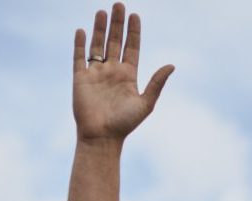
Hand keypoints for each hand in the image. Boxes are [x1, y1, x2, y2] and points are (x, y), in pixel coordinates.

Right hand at [73, 4, 173, 142]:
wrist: (102, 137)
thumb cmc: (125, 124)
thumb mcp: (146, 103)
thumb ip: (157, 83)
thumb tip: (172, 65)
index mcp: (128, 76)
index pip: (132, 48)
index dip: (133, 32)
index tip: (135, 15)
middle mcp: (112, 72)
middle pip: (115, 41)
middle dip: (117, 23)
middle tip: (119, 4)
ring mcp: (96, 73)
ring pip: (98, 44)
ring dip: (100, 28)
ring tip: (103, 11)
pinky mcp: (80, 78)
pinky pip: (79, 56)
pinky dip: (80, 43)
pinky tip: (82, 30)